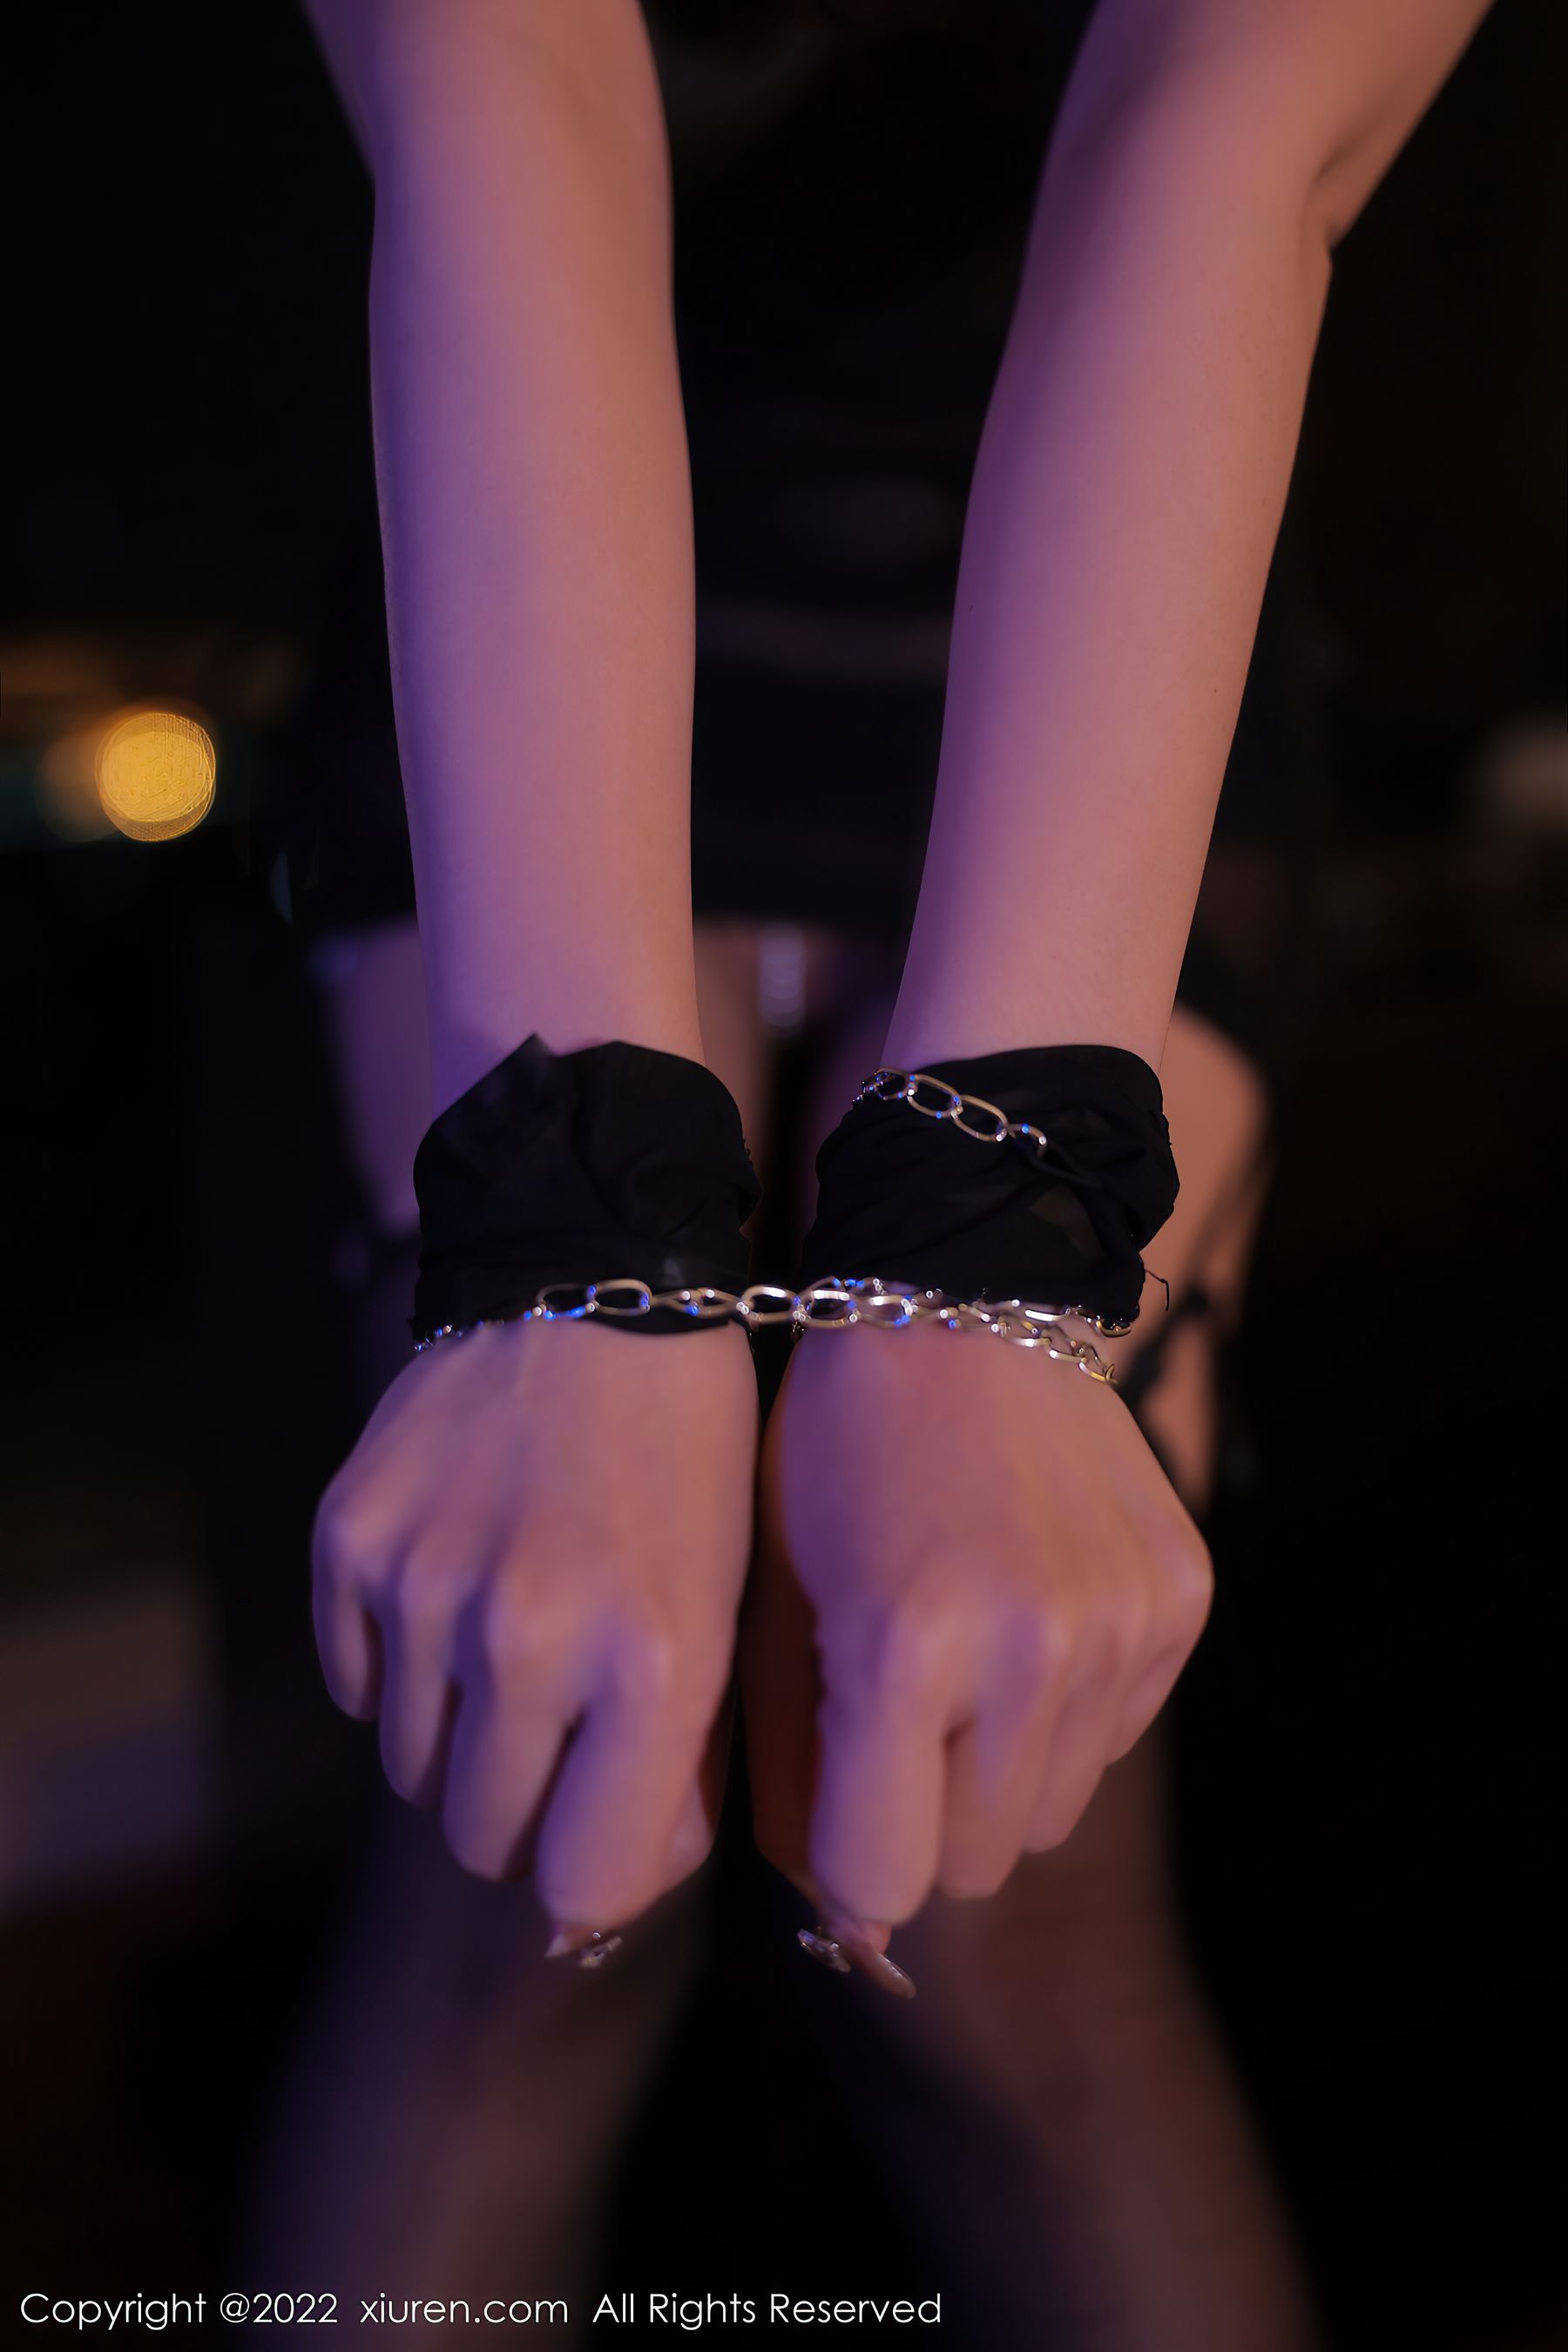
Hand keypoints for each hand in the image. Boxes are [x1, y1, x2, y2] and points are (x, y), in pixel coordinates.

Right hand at [312, 1318, 756, 1935]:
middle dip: (527, 1812)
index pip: (588, 1886)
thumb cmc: (689, 1460)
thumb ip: (676, 1768)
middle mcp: (528, 1639)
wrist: (595, 1284)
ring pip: (413, 1773)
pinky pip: (356, 1687)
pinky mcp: (349, 1542)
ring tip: (519, 1639)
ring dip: (464, 1738)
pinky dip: (401, 1668)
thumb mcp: (729, 1611)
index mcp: (655, 1665)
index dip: (603, 1872)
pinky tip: (461, 1585)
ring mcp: (425, 1588)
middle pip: (485, 1842)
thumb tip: (592, 1905)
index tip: (612, 1822)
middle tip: (563, 1729)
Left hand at [744, 1324, 1210, 1933]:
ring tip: (958, 1653)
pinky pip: (1114, 1733)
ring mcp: (1122, 1623)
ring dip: (997, 1769)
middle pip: (976, 1863)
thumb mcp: (773, 1600)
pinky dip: (1064, 1706)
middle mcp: (1032, 1646)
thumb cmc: (835, 1452)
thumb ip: (794, 1768)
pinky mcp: (1181, 1600)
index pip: (882, 1883)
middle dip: (922, 1817)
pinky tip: (1023, 1607)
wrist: (961, 1301)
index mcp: (905, 1647)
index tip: (835, 1798)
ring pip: (1052, 1813)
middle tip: (894, 1716)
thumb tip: (844, 1924)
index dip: (844, 1857)